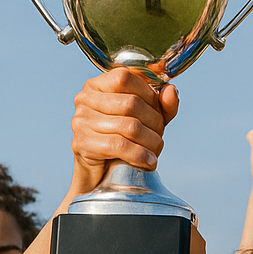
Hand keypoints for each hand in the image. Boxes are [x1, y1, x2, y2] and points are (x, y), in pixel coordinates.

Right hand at [70, 68, 179, 196]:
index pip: (126, 78)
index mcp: (97, 85)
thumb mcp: (147, 120)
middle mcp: (85, 99)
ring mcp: (81, 121)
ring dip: (151, 141)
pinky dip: (141, 155)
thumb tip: (171, 91)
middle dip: (154, 122)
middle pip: (131, 103)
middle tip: (159, 136)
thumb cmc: (123, 141)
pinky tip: (149, 162)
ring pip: (129, 126)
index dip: (149, 94)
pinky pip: (120, 146)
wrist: (100, 176)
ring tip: (155, 151)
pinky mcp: (82, 144)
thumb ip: (162, 105)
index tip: (157, 111)